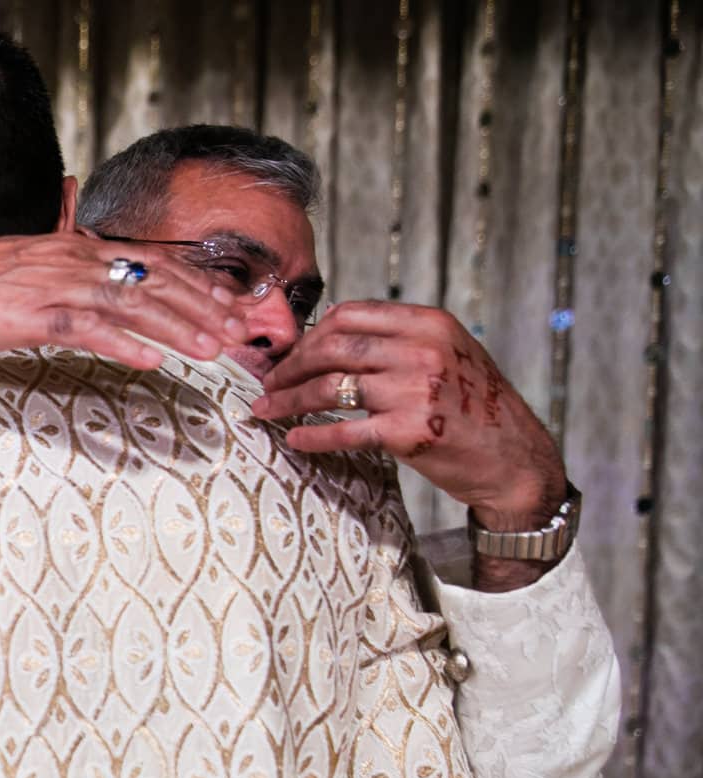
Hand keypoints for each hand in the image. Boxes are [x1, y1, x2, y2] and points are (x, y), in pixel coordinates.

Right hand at [0, 233, 250, 369]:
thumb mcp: (23, 276)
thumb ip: (63, 285)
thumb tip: (94, 306)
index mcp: (72, 249)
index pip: (149, 261)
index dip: (196, 283)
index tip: (231, 304)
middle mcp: (71, 259)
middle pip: (153, 280)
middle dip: (203, 305)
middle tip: (241, 332)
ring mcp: (52, 285)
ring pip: (131, 303)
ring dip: (178, 326)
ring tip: (215, 350)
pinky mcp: (30, 314)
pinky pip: (88, 328)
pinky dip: (124, 343)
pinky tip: (154, 360)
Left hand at [252, 302, 566, 525]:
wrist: (514, 459)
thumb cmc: (475, 408)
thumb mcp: (449, 354)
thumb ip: (400, 340)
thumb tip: (333, 331)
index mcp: (430, 325)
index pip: (351, 315)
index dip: (311, 334)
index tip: (292, 354)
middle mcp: (423, 351)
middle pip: (332, 348)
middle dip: (291, 366)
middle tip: (268, 383)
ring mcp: (415, 391)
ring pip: (330, 387)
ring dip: (288, 399)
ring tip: (266, 410)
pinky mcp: (409, 432)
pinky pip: (344, 431)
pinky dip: (312, 436)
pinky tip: (294, 439)